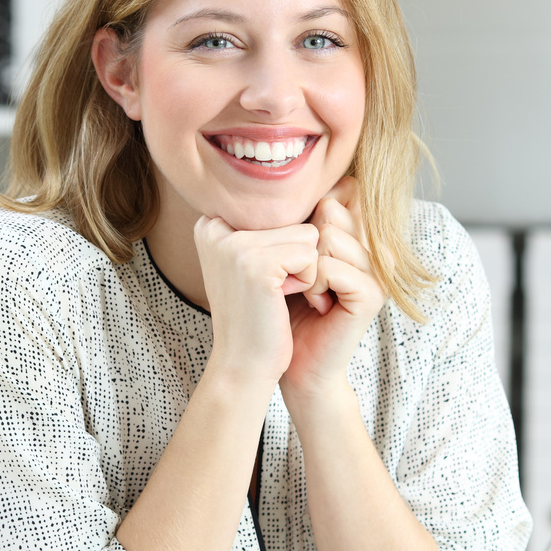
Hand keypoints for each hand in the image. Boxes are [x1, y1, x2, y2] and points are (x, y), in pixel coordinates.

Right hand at [193, 215, 319, 389]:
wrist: (243, 365)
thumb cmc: (256, 314)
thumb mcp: (254, 260)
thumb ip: (270, 224)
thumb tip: (341, 185)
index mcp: (210, 222)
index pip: (279, 209)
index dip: (286, 247)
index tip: (262, 279)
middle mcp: (214, 226)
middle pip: (294, 219)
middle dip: (295, 258)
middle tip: (270, 290)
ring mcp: (233, 244)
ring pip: (307, 235)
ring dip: (303, 269)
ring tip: (276, 294)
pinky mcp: (256, 263)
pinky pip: (311, 256)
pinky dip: (307, 282)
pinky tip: (280, 301)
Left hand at [280, 177, 386, 403]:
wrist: (289, 362)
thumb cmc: (280, 306)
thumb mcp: (283, 254)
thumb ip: (293, 219)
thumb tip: (285, 178)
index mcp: (357, 233)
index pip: (338, 192)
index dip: (308, 215)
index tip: (295, 253)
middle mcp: (373, 246)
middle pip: (331, 209)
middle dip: (301, 243)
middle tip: (300, 277)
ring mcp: (377, 269)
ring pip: (330, 235)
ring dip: (304, 267)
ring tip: (307, 292)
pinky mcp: (373, 293)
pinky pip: (331, 266)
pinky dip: (311, 285)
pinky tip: (315, 305)